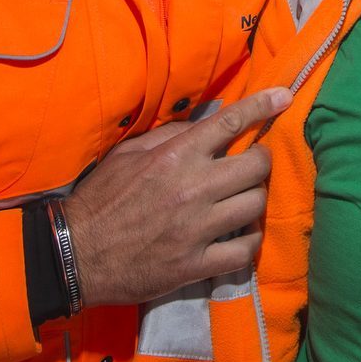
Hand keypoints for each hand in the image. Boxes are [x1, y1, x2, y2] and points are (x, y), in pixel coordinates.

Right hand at [62, 87, 291, 305]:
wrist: (76, 255)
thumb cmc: (100, 200)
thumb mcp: (127, 154)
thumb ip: (168, 135)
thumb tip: (204, 123)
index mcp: (174, 156)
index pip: (229, 123)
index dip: (262, 106)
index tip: (284, 97)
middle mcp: (192, 188)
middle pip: (256, 165)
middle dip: (261, 160)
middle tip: (251, 164)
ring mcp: (197, 229)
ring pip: (256, 205)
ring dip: (255, 199)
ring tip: (242, 199)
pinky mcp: (196, 264)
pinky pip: (245, 250)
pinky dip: (249, 241)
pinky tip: (240, 235)